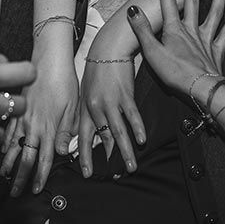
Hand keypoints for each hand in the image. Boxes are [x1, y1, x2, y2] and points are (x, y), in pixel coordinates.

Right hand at [1, 49, 78, 195]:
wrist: (48, 59)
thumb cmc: (64, 81)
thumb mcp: (73, 107)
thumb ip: (67, 131)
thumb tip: (63, 152)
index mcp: (49, 128)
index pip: (44, 159)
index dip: (40, 177)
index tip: (36, 190)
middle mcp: (32, 126)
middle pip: (25, 158)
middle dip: (20, 178)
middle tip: (16, 192)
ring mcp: (21, 118)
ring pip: (12, 146)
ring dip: (8, 164)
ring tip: (4, 176)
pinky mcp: (15, 108)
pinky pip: (7, 130)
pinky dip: (3, 143)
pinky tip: (2, 150)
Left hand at [76, 48, 143, 177]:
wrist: (108, 47)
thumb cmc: (98, 69)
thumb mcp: (87, 91)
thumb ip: (88, 112)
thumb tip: (92, 130)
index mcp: (85, 108)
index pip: (83, 137)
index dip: (84, 156)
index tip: (86, 173)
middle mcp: (96, 108)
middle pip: (102, 138)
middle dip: (108, 159)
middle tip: (113, 176)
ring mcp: (110, 101)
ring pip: (117, 131)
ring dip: (125, 151)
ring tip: (131, 166)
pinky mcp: (124, 94)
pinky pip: (132, 115)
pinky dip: (137, 128)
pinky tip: (142, 140)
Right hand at [129, 0, 224, 96]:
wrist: (201, 89)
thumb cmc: (175, 73)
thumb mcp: (152, 52)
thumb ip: (142, 30)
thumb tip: (133, 9)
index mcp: (174, 29)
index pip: (167, 1)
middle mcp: (191, 29)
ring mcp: (206, 38)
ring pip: (214, 11)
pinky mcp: (216, 50)